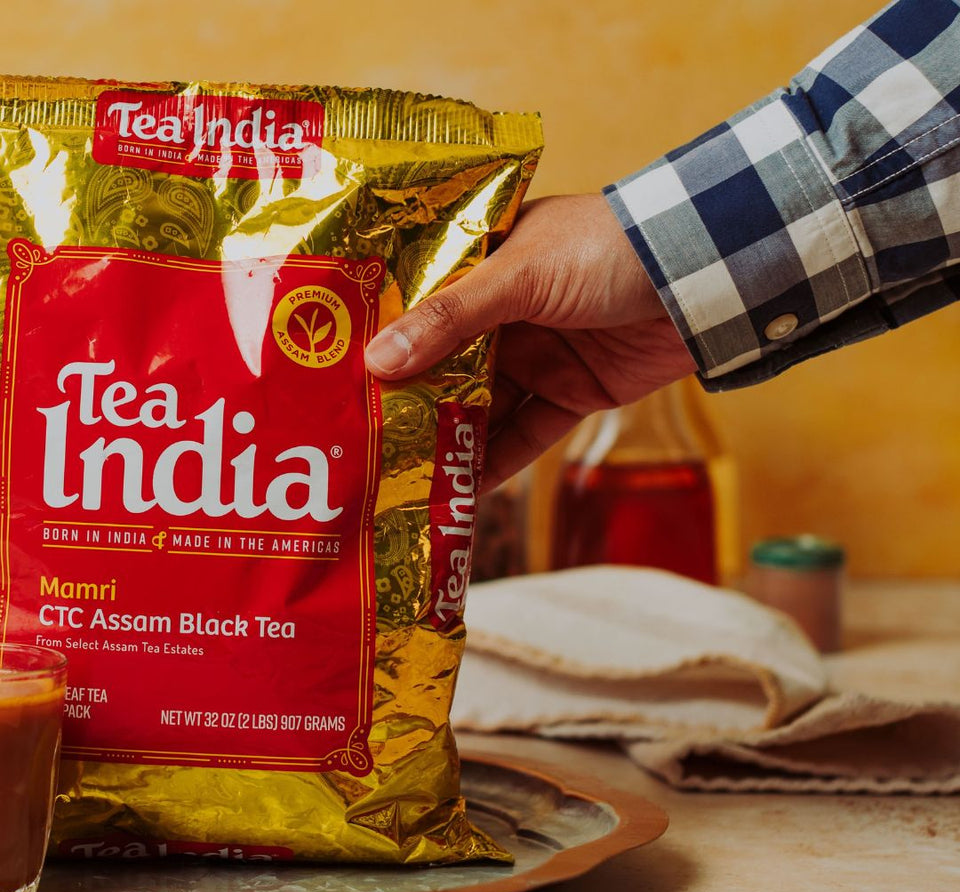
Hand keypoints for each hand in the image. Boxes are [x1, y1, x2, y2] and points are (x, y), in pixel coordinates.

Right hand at [364, 194, 698, 486]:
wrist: (709, 273)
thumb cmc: (607, 249)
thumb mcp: (517, 276)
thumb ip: (449, 319)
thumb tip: (376, 361)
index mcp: (484, 261)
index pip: (417, 302)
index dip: (378, 337)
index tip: (331, 374)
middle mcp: (504, 310)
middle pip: (441, 364)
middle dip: (403, 401)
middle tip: (354, 439)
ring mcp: (538, 354)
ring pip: (477, 405)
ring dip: (444, 439)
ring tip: (394, 474)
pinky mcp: (572, 394)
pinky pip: (523, 435)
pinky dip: (494, 463)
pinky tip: (457, 492)